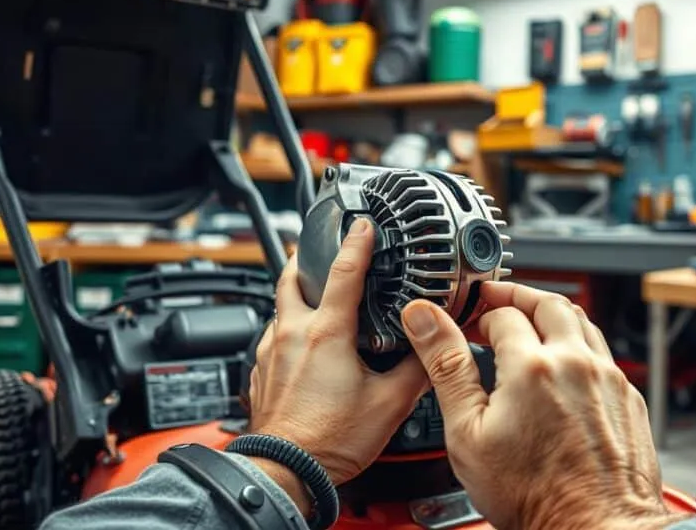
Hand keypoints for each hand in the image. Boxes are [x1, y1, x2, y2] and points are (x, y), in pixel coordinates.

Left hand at [249, 218, 429, 504]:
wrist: (286, 470)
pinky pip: (273, 339)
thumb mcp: (390, 403)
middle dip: (306, 258)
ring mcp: (272, 354)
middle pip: (291, 277)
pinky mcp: (262, 374)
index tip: (362, 224)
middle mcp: (292, 336)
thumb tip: (433, 351)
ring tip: (317, 298)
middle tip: (319, 248)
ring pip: (280, 308)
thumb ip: (416, 370)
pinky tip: (303, 345)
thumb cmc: (330, 440)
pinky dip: (289, 330)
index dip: (357, 242)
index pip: (343, 271)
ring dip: (297, 296)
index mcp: (326, 334)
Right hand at [401, 283, 683, 529]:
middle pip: (548, 302)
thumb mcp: (468, 432)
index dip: (478, 311)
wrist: (595, 528)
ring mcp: (608, 379)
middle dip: (517, 296)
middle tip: (495, 302)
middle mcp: (576, 363)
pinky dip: (578, 344)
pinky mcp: (628, 398)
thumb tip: (426, 320)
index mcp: (532, 366)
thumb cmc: (534, 496)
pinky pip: (603, 352)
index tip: (466, 321)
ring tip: (529, 323)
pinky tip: (562, 364)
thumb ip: (447, 367)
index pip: (502, 313)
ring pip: (582, 321)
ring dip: (551, 314)